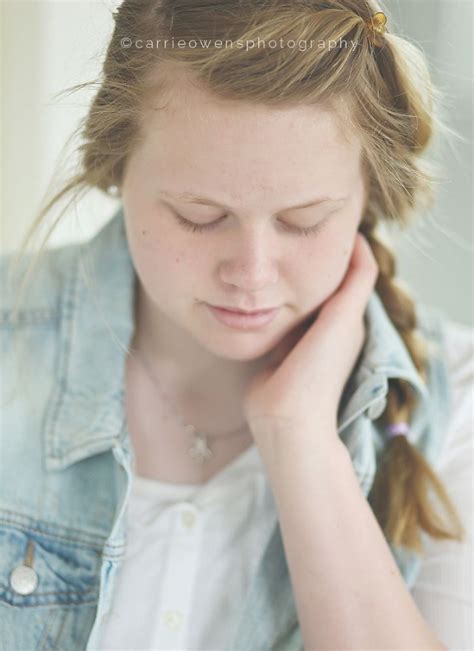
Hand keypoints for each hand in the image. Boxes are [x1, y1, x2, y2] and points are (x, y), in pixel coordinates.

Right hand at [242, 233, 378, 441]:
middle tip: (291, 229)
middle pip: (321, 283)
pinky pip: (274, 314)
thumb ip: (353, 284)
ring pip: (295, 297)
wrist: (285, 417)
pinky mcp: (276, 347)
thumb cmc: (318, 371)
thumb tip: (361, 244)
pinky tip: (254, 285)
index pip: (350, 275)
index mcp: (347, 320)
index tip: (327, 220)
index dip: (343, 247)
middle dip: (310, 257)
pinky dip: (269, 298)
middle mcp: (325, 327)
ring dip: (287, 277)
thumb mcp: (342, 322)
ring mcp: (300, 337)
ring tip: (271, 250)